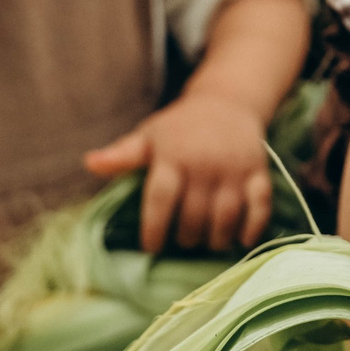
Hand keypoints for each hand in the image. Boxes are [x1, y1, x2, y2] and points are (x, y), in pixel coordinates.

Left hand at [84, 89, 273, 253]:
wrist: (227, 103)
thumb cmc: (180, 128)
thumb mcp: (148, 137)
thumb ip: (122, 155)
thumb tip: (90, 163)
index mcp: (172, 155)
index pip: (160, 199)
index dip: (153, 229)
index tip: (150, 247)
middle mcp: (204, 163)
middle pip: (193, 215)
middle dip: (184, 237)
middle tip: (180, 241)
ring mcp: (234, 168)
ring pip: (226, 216)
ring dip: (214, 239)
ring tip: (205, 243)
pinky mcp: (259, 172)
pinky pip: (260, 206)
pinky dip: (253, 228)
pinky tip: (240, 240)